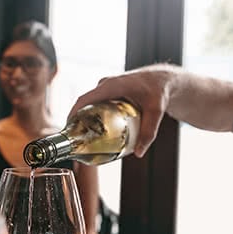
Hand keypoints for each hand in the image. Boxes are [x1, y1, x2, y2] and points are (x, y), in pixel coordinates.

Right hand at [69, 65, 232, 157]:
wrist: (165, 80)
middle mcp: (105, 86)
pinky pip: (96, 107)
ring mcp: (106, 90)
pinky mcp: (109, 95)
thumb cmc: (160, 91)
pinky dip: (92, 118)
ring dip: (83, 121)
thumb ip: (149, 132)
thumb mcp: (157, 111)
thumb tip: (140, 153)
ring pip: (89, 106)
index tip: (67, 130)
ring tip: (80, 140)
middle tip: (73, 141)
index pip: (84, 99)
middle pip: (84, 105)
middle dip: (75, 122)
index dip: (72, 114)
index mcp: (111, 86)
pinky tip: (93, 133)